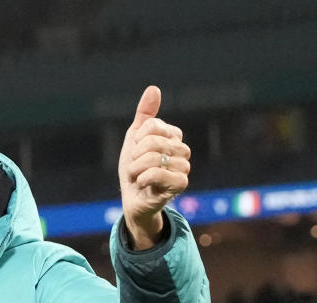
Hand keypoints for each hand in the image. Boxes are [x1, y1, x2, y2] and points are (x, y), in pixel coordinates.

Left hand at [118, 86, 190, 248]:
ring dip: (136, 169)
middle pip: (153, 141)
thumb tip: (154, 88)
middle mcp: (182, 150)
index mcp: (173, 137)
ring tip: (138, 177)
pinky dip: (143, 179)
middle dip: (135, 156)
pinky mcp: (181, 184)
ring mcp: (183, 167)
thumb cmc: (135, 170)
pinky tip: (143, 184)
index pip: (152, 126)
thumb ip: (145, 114)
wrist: (132, 199)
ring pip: (154, 158)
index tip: (135, 152)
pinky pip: (158, 173)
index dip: (137, 140)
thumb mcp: (134, 140)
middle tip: (135, 168)